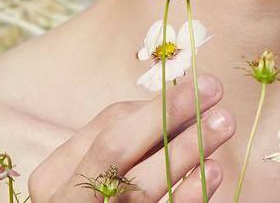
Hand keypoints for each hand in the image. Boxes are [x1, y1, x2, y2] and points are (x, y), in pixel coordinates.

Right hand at [28, 74, 234, 201]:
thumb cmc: (92, 201)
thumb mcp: (89, 176)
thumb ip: (126, 146)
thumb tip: (184, 109)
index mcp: (54, 176)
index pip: (107, 127)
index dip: (157, 107)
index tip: (200, 87)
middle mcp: (69, 199)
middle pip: (114, 149)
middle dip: (166, 115)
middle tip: (213, 88)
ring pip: (139, 186)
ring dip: (185, 150)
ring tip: (224, 123)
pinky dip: (188, 194)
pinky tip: (211, 170)